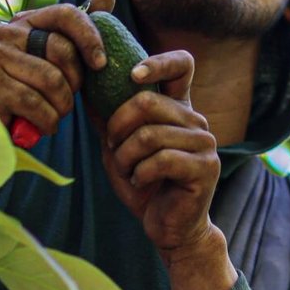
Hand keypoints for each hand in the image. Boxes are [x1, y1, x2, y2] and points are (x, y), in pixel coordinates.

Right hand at [0, 0, 115, 217]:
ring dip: (61, 107)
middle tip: (65, 100)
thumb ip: (78, 31)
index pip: (65, 13)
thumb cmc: (27, 94)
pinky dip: (46, 121)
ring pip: (51, 80)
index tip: (101, 64)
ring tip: (52, 116)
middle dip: (74, 82)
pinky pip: (35, 103)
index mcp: (22, 21)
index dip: (90, 37)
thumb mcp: (55, 62)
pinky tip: (41, 126)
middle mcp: (3, 32)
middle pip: (61, 49)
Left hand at [95, 49, 222, 263]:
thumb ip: (107, 118)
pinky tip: (142, 182)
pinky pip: (161, 159)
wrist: (168, 227)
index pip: (182, 64)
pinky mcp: (205, 167)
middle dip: (118, 128)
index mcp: (178, 108)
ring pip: (149, 135)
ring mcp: (205, 143)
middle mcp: (196, 120)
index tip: (132, 75)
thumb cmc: (144, 184)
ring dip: (126, 157)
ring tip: (128, 171)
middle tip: (115, 148)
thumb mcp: (118, 147)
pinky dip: (140, 173)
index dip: (157, 62)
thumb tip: (84, 86)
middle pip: (147, 101)